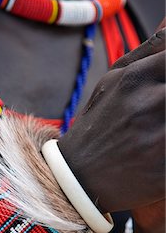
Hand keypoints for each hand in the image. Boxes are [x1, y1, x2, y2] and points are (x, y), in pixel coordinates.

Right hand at [58, 27, 164, 213]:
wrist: (76, 180)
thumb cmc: (96, 127)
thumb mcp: (112, 81)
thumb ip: (148, 52)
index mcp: (138, 78)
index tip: (165, 82)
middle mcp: (152, 105)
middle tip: (160, 110)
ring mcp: (160, 140)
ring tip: (157, 129)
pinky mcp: (165, 172)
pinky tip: (157, 148)